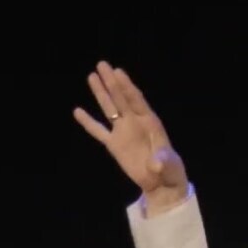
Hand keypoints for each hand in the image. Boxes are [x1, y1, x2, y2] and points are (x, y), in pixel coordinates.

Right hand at [73, 62, 187, 202]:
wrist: (161, 183)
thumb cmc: (170, 170)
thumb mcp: (169, 165)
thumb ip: (162, 161)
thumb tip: (156, 164)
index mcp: (150, 122)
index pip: (136, 100)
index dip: (127, 86)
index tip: (117, 71)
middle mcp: (135, 123)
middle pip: (120, 99)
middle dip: (111, 82)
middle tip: (101, 64)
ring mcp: (123, 132)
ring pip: (109, 109)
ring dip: (101, 94)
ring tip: (92, 76)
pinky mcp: (114, 145)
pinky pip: (98, 131)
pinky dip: (88, 122)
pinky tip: (77, 111)